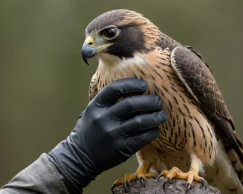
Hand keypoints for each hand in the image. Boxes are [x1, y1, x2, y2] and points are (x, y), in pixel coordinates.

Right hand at [48, 78, 166, 192]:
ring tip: (162, 115)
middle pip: (132, 104)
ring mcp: (113, 135)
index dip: (132, 84)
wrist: (80, 157)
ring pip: (140, 121)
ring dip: (155, 117)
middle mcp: (104, 119)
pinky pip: (142, 138)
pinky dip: (152, 132)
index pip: (115, 89)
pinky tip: (155, 129)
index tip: (144, 85)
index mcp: (96, 106)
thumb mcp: (92, 112)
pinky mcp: (121, 149)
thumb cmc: (89, 131)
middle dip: (149, 101)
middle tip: (158, 101)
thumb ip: (108, 102)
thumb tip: (135, 90)